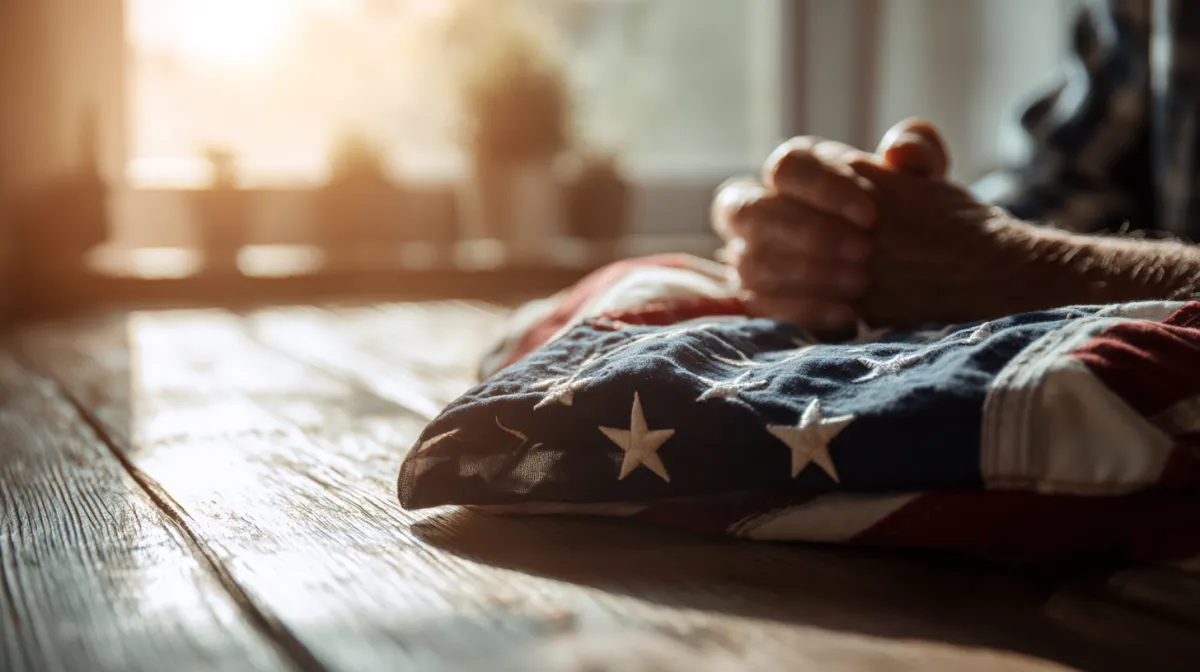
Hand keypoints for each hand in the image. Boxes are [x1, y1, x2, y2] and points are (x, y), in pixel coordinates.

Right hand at [712, 118, 950, 329]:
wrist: (911, 264)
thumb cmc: (903, 211)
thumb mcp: (922, 176)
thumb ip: (918, 149)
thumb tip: (898, 151)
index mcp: (794, 170)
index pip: (787, 166)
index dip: (823, 188)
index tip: (871, 215)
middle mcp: (758, 209)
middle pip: (750, 212)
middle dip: (808, 232)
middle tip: (864, 250)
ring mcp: (748, 256)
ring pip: (751, 263)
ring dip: (807, 274)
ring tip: (860, 284)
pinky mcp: (755, 298)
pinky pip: (760, 306)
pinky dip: (804, 310)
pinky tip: (849, 314)